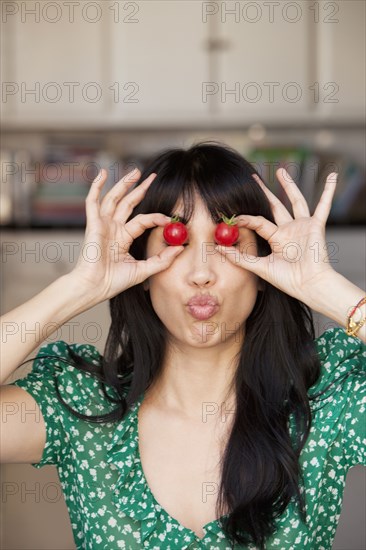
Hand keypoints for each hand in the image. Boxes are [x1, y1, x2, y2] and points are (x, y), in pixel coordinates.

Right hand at [71, 168, 182, 301]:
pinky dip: (96, 186)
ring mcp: (102, 224)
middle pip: (128, 203)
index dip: (156, 217)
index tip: (170, 217)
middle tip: (153, 177)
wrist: (95, 287)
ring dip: (124, 184)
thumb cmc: (114, 282)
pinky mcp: (93, 224)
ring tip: (135, 171)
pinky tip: (102, 173)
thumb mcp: (143, 270)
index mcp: (123, 238)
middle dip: (140, 189)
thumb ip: (162, 260)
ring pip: (114, 199)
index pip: (142, 220)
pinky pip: (92, 201)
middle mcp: (113, 228)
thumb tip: (181, 247)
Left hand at [215, 168, 337, 301]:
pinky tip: (333, 176)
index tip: (231, 216)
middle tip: (253, 177)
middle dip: (265, 192)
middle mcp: (289, 231)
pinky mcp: (316, 226)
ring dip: (289, 185)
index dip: (244, 219)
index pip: (258, 222)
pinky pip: (324, 206)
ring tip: (280, 170)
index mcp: (276, 239)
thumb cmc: (287, 280)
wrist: (309, 285)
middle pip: (274, 206)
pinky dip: (329, 191)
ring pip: (295, 201)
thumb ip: (239, 257)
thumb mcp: (260, 267)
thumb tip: (217, 248)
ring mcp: (303, 227)